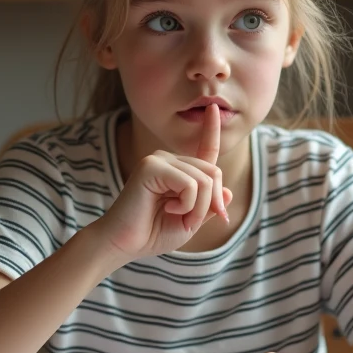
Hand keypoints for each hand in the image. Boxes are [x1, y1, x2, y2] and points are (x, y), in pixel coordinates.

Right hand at [92, 103, 232, 263]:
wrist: (124, 244)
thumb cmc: (152, 234)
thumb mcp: (190, 222)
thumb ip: (209, 206)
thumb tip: (228, 191)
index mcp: (178, 170)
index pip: (204, 149)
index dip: (211, 130)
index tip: (213, 108)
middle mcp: (168, 159)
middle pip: (213, 172)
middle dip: (211, 203)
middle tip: (190, 221)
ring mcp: (159, 160)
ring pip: (205, 180)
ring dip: (198, 208)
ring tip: (176, 216)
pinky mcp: (152, 166)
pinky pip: (190, 184)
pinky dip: (187, 204)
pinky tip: (169, 209)